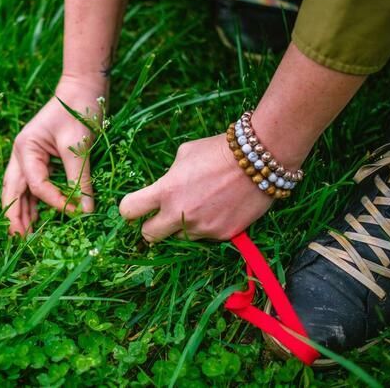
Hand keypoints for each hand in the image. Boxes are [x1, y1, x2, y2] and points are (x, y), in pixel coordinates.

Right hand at [2, 76, 106, 235]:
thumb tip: (86, 211)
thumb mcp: (79, 146)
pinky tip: (38, 217)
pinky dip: (34, 201)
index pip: (36, 184)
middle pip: (13, 190)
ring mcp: (29, 156)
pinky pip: (33, 185)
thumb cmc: (79, 110)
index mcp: (25, 148)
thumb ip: (80, 180)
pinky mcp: (41, 159)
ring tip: (25, 235)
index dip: (54, 202)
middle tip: (20, 240)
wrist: (83, 88)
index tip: (75, 213)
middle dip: (16, 215)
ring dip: (22, 211)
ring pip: (20, 190)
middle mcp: (22, 154)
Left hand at [119, 134, 273, 241]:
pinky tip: (218, 209)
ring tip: (199, 207)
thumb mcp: (184, 155)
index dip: (129, 210)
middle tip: (159, 218)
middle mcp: (180, 214)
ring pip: (180, 239)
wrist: (259, 160)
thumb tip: (163, 189)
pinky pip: (206, 237)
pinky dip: (207, 227)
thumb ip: (169, 177)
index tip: (135, 208)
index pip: (129, 210)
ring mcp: (202, 228)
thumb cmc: (217, 151)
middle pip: (149, 236)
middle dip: (151, 228)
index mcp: (165, 191)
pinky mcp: (223, 236)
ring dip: (183, 227)